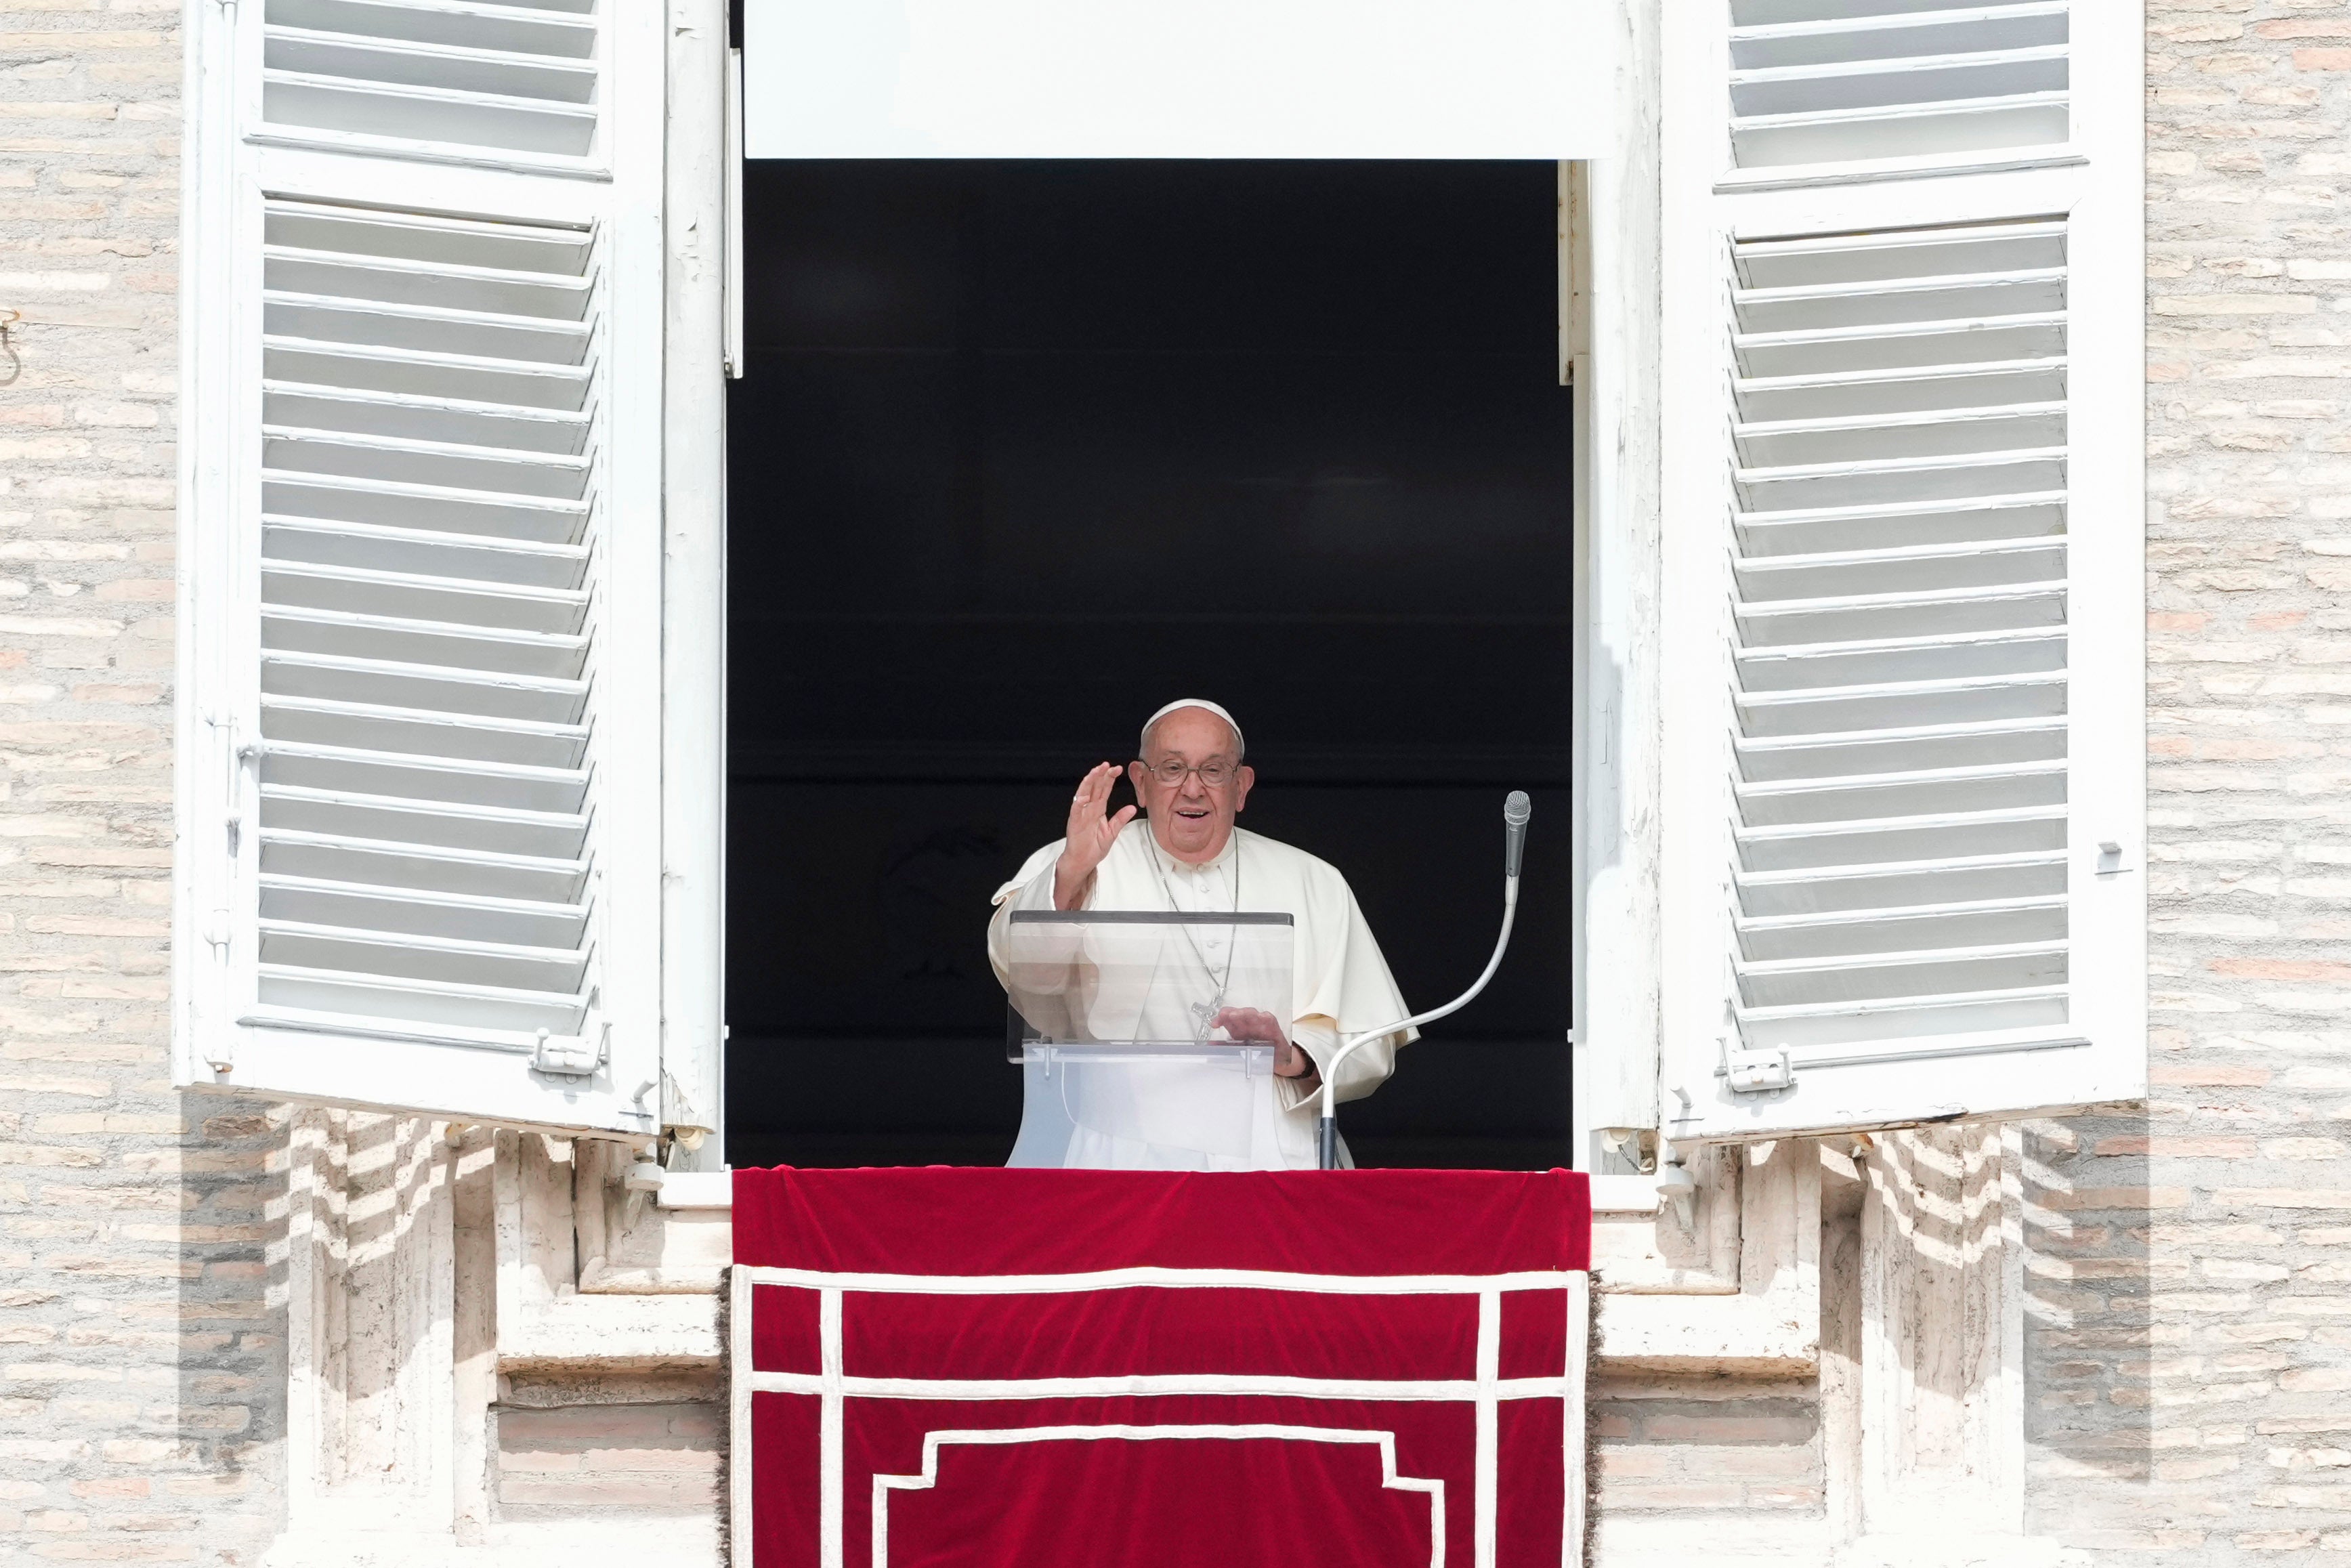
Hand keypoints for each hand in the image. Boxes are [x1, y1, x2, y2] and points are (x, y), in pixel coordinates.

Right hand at [1053, 763, 1136, 909]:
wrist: (1083, 861)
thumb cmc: (1094, 847)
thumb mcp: (1112, 832)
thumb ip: (1120, 819)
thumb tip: (1133, 807)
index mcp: (1098, 809)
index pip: (1104, 790)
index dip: (1109, 779)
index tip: (1118, 768)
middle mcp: (1089, 809)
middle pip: (1095, 788)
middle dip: (1101, 775)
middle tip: (1108, 765)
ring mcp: (1081, 814)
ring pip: (1084, 794)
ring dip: (1089, 782)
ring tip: (1095, 771)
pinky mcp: (1074, 823)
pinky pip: (1076, 810)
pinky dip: (1079, 802)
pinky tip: (1084, 795)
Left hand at [1214, 1007, 1317, 1081]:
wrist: (1276, 1058)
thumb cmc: (1257, 1051)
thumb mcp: (1239, 1051)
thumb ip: (1225, 1047)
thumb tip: (1210, 1045)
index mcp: (1237, 1027)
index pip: (1227, 1018)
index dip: (1220, 1019)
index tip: (1214, 1024)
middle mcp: (1247, 1023)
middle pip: (1238, 1013)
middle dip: (1230, 1013)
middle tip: (1225, 1016)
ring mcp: (1260, 1024)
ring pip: (1251, 1014)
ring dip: (1243, 1013)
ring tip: (1236, 1015)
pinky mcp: (1272, 1027)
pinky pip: (1269, 1019)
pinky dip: (1265, 1017)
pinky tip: (1261, 1017)